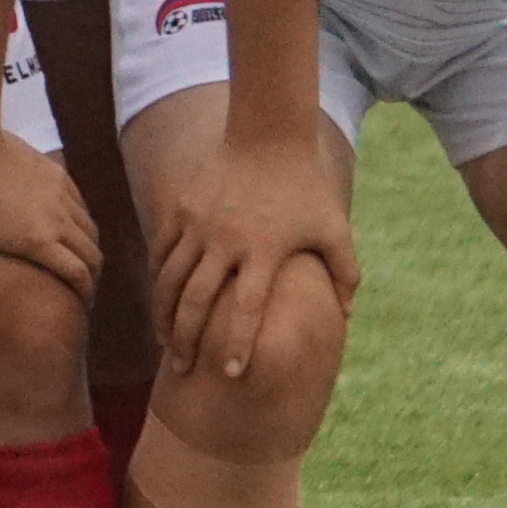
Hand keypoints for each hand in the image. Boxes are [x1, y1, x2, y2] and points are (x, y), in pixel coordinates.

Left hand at [0, 124, 98, 332]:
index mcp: (39, 240)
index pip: (79, 275)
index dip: (86, 295)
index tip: (83, 308)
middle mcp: (59, 219)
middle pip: (93, 255)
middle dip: (92, 276)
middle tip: (83, 290)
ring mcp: (62, 195)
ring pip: (91, 230)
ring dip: (89, 250)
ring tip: (78, 263)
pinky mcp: (59, 175)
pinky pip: (82, 206)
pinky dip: (82, 224)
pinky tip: (68, 231)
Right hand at [149, 113, 354, 384]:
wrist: (268, 132)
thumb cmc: (305, 185)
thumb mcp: (334, 228)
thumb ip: (345, 273)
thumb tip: (348, 315)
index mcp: (264, 249)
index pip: (246, 308)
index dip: (238, 344)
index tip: (231, 374)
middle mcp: (226, 239)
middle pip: (196, 300)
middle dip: (185, 339)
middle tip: (179, 369)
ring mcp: (199, 223)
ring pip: (169, 279)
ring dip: (163, 315)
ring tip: (164, 342)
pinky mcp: (181, 208)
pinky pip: (162, 251)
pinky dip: (158, 278)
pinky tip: (160, 299)